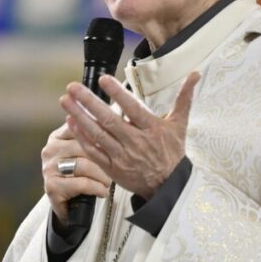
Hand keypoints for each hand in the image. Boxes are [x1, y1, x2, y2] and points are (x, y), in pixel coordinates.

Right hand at [41, 123, 112, 225]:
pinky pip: (81, 183)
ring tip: (109, 181)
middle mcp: (50, 150)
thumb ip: (92, 135)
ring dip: (102, 175)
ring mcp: (49, 168)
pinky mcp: (52, 187)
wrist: (69, 206)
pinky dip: (96, 188)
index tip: (115, 140)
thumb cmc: (81, 175)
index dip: (99, 134)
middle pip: (84, 146)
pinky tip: (102, 191)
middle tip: (117, 166)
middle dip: (104, 158)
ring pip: (84, 165)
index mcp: (58, 136)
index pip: (79, 127)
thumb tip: (113, 115)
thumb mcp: (84, 153)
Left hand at [60, 71, 199, 199]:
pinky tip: (70, 122)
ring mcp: (122, 156)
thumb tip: (195, 74)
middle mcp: (136, 142)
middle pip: (109, 120)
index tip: (102, 79)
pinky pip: (93, 151)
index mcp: (152, 129)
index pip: (132, 108)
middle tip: (72, 87)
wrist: (167, 187)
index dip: (118, 93)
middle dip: (88, 102)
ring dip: (79, 116)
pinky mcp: (112, 168)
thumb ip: (184, 97)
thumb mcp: (179, 124)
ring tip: (65, 101)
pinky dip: (81, 137)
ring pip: (97, 134)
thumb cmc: (172, 152)